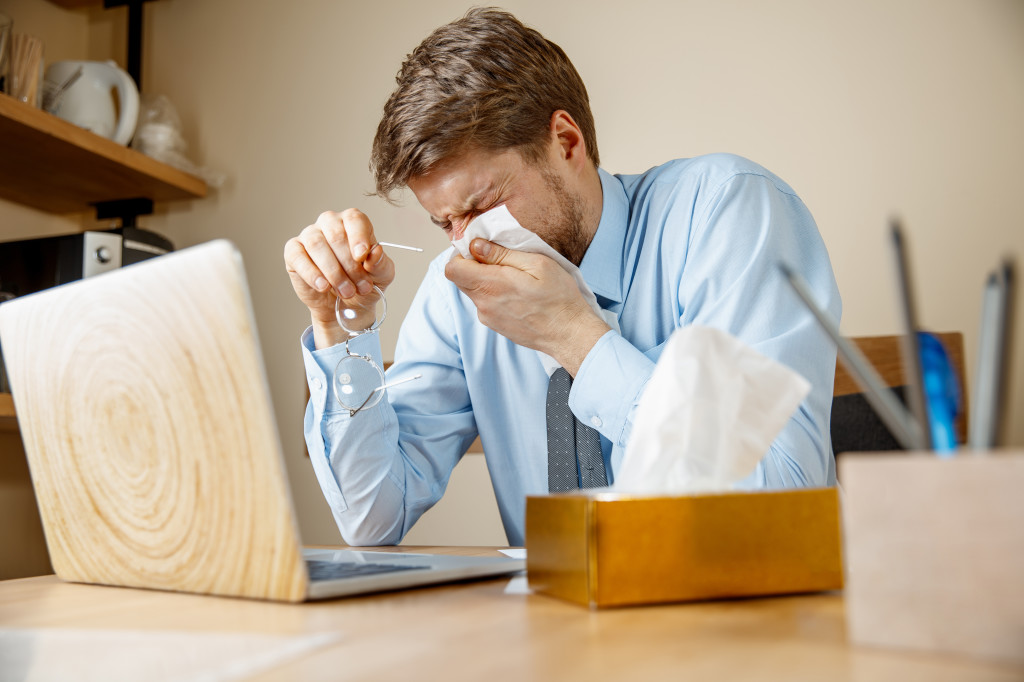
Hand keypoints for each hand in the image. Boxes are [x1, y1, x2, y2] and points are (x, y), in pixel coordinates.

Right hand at [284, 209, 395, 348]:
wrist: (345, 307)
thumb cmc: (363, 283)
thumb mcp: (381, 276)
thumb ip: (380, 263)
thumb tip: (375, 251)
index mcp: (353, 223)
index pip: (354, 219)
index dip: (359, 237)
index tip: (362, 258)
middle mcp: (330, 223)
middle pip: (336, 235)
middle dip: (350, 266)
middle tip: (360, 288)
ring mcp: (310, 235)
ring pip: (317, 245)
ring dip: (333, 273)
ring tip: (346, 292)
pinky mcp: (293, 251)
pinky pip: (298, 256)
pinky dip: (312, 273)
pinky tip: (323, 287)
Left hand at [444, 239, 610, 375]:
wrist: (570, 334)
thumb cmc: (559, 298)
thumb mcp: (537, 264)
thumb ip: (502, 254)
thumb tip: (476, 246)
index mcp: (492, 285)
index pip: (453, 268)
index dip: (462, 254)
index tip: (481, 248)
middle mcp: (484, 304)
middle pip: (461, 280)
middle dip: (474, 265)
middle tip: (501, 260)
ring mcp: (489, 318)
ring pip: (474, 292)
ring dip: (486, 280)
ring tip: (514, 278)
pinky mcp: (496, 326)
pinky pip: (485, 304)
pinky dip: (494, 294)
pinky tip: (518, 294)